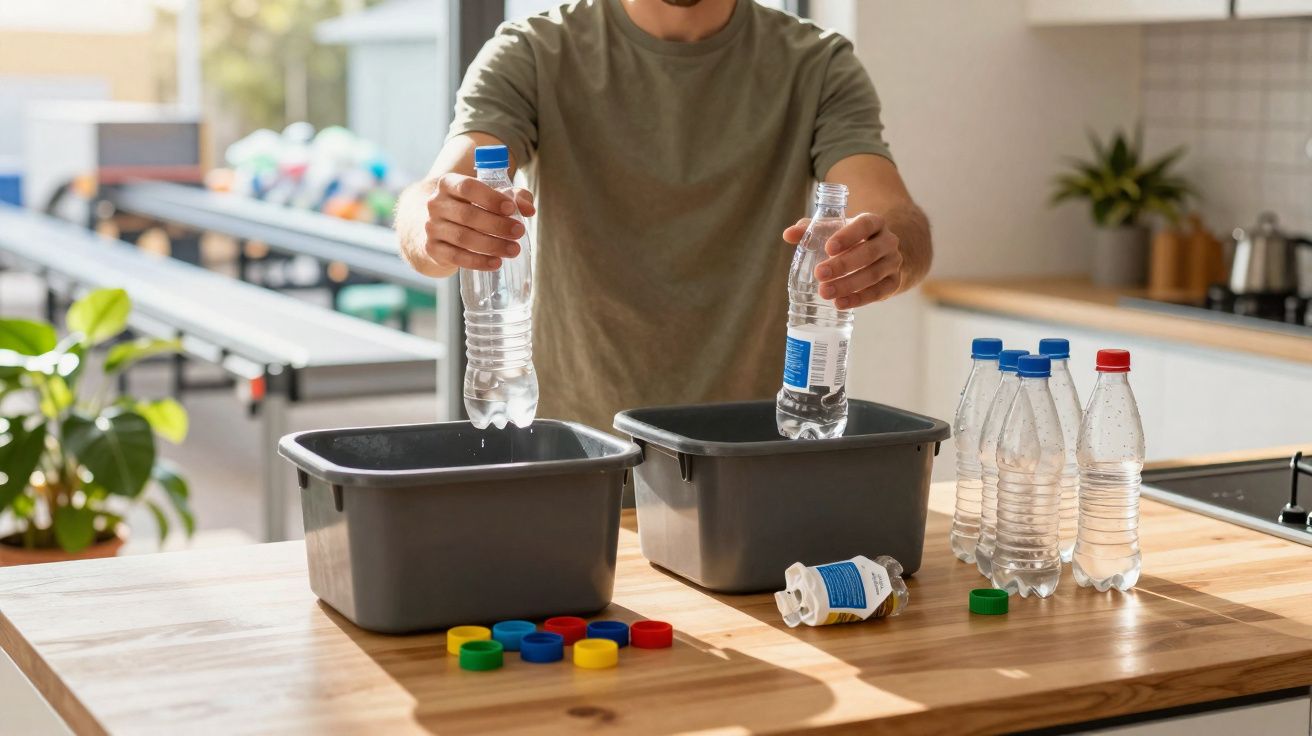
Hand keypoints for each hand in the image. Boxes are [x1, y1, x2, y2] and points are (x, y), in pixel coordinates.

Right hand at [423, 173, 534, 271]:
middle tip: (519, 232)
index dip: (490, 198)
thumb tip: (529, 209)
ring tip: (513, 250)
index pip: (467, 187)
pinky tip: (496, 263)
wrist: (440, 227)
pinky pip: (456, 257)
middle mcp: (436, 204)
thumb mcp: (492, 197)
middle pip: (467, 215)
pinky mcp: (432, 249)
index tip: (511, 209)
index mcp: (449, 183)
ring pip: (463, 238)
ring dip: (491, 245)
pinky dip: (478, 262)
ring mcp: (432, 227)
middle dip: (497, 225)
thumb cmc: (473, 207)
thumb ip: (515, 197)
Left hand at [782, 212, 902, 308]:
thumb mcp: (833, 231)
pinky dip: (859, 299)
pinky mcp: (894, 283)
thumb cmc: (850, 240)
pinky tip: (840, 303)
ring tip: (825, 292)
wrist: (881, 256)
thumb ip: (811, 230)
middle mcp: (888, 241)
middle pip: (869, 252)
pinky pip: (878, 292)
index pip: (865, 225)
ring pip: (873, 274)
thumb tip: (788, 234)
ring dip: (848, 285)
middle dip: (843, 265)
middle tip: (819, 274)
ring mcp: (893, 262)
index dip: (848, 236)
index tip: (829, 248)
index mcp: (874, 223)